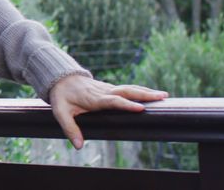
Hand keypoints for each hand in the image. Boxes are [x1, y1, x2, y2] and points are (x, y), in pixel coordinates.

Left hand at [48, 74, 167, 148]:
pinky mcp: (109, 88)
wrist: (60, 78)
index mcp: (94, 98)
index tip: (140, 108)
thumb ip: (69, 128)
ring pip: (129, 88)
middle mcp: (103, 92)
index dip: (126, 105)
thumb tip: (79, 146)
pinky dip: (140, 91)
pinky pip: (127, 89)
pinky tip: (152, 95)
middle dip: (144, 94)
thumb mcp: (60, 112)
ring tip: (164, 95)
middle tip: (161, 97)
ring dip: (146, 91)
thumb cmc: (61, 96)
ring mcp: (107, 88)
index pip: (112, 101)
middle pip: (126, 92)